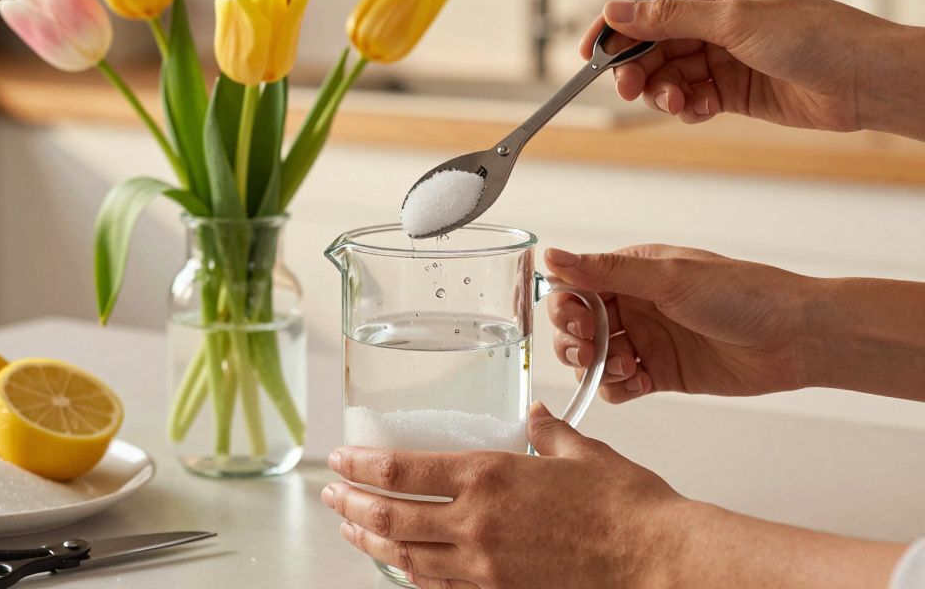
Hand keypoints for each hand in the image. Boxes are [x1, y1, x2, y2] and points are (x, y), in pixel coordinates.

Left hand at [322, 402, 687, 588]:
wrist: (658, 563)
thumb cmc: (627, 509)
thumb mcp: (582, 453)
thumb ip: (550, 433)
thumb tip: (536, 417)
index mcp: (489, 476)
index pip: (401, 470)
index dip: (361, 466)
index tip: (340, 460)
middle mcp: (476, 523)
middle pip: (392, 517)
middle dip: (352, 506)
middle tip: (331, 496)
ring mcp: (485, 567)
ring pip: (408, 557)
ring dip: (372, 542)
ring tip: (351, 531)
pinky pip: (441, 587)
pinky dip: (413, 576)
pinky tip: (402, 568)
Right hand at [544, 244, 809, 401]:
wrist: (796, 337)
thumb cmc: (742, 294)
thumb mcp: (667, 277)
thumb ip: (606, 271)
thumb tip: (551, 254)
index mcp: (632, 273)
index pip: (574, 288)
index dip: (566, 308)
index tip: (578, 322)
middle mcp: (634, 305)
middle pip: (576, 327)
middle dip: (576, 341)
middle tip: (593, 349)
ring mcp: (647, 341)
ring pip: (593, 359)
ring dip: (597, 366)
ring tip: (626, 367)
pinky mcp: (662, 373)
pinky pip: (620, 386)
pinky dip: (618, 388)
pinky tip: (638, 383)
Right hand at [581, 0, 924, 137]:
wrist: (861, 80)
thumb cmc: (813, 35)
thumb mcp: (733, 21)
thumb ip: (669, 18)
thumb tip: (615, 10)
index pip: (650, 5)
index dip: (617, 28)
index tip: (591, 52)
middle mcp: (717, 21)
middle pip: (654, 45)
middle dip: (639, 69)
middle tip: (631, 89)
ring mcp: (724, 57)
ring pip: (670, 76)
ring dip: (663, 93)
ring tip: (676, 104)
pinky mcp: (733, 91)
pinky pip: (692, 99)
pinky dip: (687, 108)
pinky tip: (700, 111)